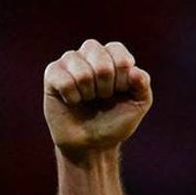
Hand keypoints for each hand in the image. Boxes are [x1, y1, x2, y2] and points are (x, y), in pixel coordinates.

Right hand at [43, 39, 151, 159]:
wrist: (93, 143)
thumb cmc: (116, 121)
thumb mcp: (138, 105)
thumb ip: (143, 85)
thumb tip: (133, 70)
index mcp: (114, 56)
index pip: (118, 51)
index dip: (122, 75)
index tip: (121, 90)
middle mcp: (91, 54)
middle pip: (99, 57)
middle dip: (106, 84)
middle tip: (104, 96)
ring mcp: (70, 62)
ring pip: (82, 71)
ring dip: (89, 93)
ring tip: (89, 99)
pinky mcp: (52, 74)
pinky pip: (64, 80)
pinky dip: (73, 97)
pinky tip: (74, 101)